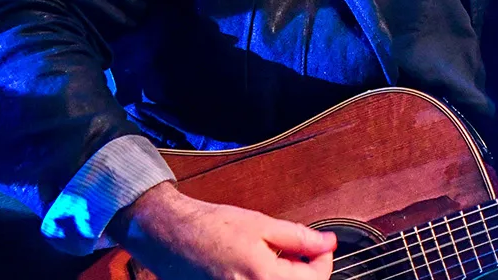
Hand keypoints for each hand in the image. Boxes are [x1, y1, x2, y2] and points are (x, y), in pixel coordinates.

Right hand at [115, 182, 335, 279]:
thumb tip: (326, 242)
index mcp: (264, 278)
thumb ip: (299, 237)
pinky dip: (266, 279)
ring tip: (276, 258)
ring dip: (286, 276)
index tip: (321, 246)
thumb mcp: (261, 224)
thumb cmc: (209, 227)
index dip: (323, 259)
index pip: (315, 279)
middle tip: (300, 251)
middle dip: (305, 271)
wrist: (170, 235)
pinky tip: (259, 268)